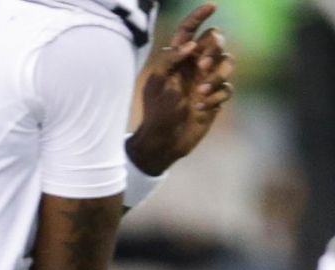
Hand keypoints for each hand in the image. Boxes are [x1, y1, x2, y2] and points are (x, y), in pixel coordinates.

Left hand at [127, 4, 235, 175]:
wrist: (161, 142)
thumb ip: (170, 61)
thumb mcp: (156, 84)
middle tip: (202, 67)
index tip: (212, 6)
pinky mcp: (216, 97)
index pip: (190, 30)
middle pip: (216, 41)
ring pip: (228, 62)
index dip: (200, 16)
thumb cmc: (155, 112)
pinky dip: (216, 96)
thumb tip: (190, 44)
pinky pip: (228, 88)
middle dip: (214, 49)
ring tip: (201, 93)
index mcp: (177, 59)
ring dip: (218, 75)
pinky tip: (199, 109)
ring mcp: (207, 80)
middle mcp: (194, 66)